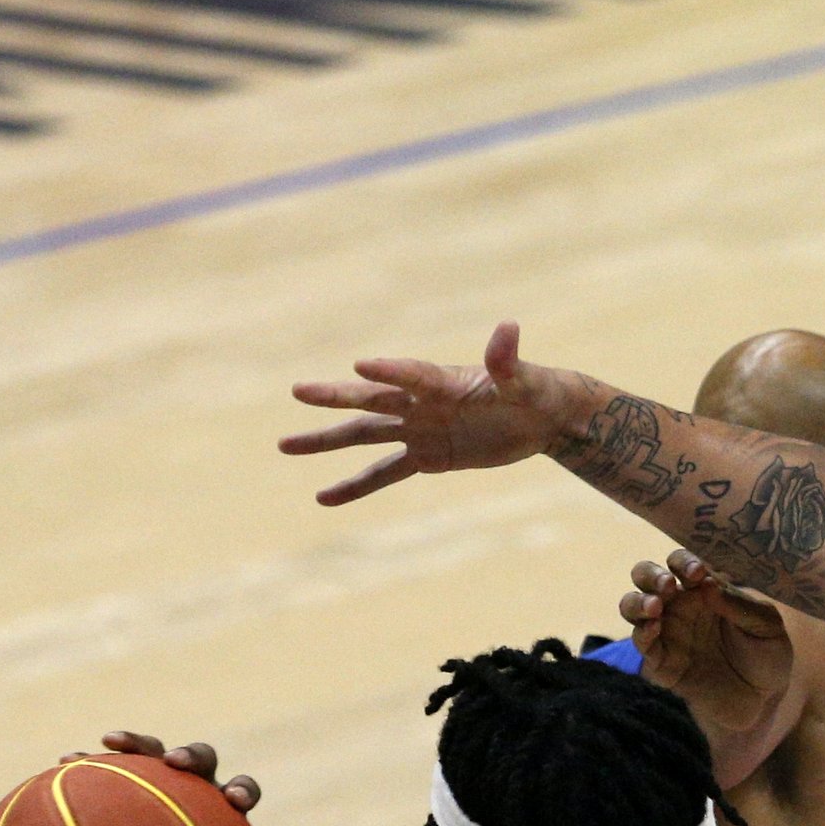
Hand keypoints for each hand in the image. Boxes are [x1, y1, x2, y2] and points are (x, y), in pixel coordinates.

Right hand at [93, 730, 259, 812]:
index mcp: (228, 807)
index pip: (243, 790)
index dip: (241, 790)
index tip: (234, 801)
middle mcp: (199, 787)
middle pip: (201, 759)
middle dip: (190, 756)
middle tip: (175, 762)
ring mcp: (162, 779)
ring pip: (152, 753)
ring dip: (136, 744)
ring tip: (109, 742)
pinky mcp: (128, 780)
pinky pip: (108, 767)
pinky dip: (90, 763)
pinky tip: (62, 762)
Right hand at [282, 321, 569, 508]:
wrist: (539, 418)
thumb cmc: (533, 390)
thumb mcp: (523, 379)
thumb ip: (507, 359)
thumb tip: (509, 328)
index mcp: (443, 381)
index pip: (412, 375)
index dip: (390, 371)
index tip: (360, 367)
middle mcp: (421, 403)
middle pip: (373, 401)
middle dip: (337, 398)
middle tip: (298, 390)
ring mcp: (418, 430)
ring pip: (364, 436)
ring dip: (326, 441)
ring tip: (284, 446)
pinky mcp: (426, 457)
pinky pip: (383, 474)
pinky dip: (355, 486)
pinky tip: (324, 497)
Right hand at [620, 550, 795, 736]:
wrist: (763, 700)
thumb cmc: (766, 655)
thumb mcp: (766, 626)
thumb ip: (739, 605)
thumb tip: (706, 584)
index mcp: (703, 590)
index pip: (681, 563)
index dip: (683, 562)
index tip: (698, 573)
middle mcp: (679, 607)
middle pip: (645, 576)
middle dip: (650, 575)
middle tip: (668, 585)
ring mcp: (666, 635)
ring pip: (632, 607)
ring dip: (637, 602)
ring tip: (655, 607)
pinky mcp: (661, 665)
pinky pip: (642, 645)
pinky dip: (643, 634)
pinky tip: (654, 629)